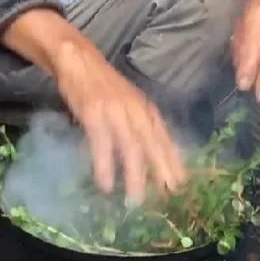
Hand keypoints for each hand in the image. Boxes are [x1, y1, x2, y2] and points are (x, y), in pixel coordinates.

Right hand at [55, 41, 187, 203]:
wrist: (78, 59)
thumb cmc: (103, 85)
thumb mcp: (129, 102)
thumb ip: (139, 125)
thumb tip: (150, 155)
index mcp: (145, 108)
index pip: (164, 137)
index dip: (173, 161)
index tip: (181, 184)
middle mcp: (135, 110)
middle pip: (153, 144)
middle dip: (161, 172)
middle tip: (166, 197)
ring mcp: (115, 111)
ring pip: (131, 147)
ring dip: (134, 176)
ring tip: (135, 201)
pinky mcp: (94, 113)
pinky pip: (102, 144)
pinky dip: (105, 166)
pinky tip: (106, 185)